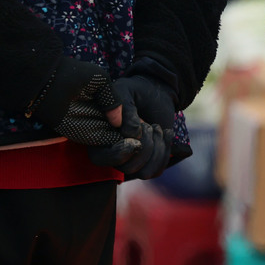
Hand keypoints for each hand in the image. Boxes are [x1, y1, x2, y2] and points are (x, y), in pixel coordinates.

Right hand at [53, 74, 169, 178]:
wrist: (155, 93)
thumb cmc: (134, 91)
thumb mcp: (125, 92)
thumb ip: (124, 109)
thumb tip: (130, 134)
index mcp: (98, 137)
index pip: (101, 159)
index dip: (119, 153)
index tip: (135, 140)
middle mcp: (113, 152)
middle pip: (127, 168)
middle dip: (144, 147)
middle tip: (147, 124)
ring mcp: (132, 159)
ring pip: (144, 172)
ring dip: (156, 149)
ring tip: (156, 126)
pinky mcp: (149, 161)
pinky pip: (157, 169)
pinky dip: (165, 151)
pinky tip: (165, 132)